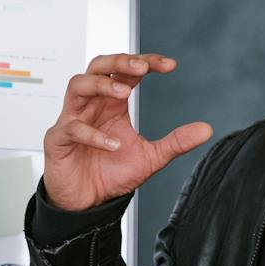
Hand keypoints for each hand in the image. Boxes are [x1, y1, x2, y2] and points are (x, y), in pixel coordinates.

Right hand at [42, 52, 213, 212]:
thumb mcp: (150, 157)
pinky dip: (93, 134)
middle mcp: (91, 106)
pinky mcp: (58, 140)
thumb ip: (175, 142)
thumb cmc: (110, 175)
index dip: (146, 62)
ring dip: (101, 85)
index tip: (169, 65)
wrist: (88, 203)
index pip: (126, 71)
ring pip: (77, 85)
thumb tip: (205, 130)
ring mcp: (72, 119)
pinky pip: (72, 128)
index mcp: (111, 104)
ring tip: (124, 93)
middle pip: (98, 66)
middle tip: (142, 67)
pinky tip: (113, 144)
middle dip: (119, 61)